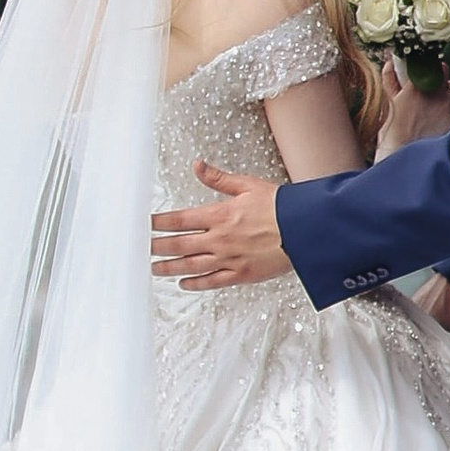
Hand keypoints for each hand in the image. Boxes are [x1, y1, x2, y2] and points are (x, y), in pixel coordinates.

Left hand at [152, 164, 291, 288]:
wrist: (306, 230)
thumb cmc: (281, 207)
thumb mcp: (248, 185)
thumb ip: (219, 179)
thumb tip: (197, 166)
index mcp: (220, 215)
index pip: (179, 220)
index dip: (159, 223)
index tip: (145, 224)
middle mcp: (220, 239)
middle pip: (178, 245)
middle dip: (158, 247)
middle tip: (143, 248)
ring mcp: (229, 259)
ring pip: (190, 266)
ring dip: (169, 268)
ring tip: (155, 268)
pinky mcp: (241, 274)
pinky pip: (212, 282)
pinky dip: (195, 284)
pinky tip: (184, 283)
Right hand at [373, 55, 449, 157]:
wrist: (404, 154)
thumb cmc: (392, 129)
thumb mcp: (389, 102)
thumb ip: (390, 80)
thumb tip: (389, 63)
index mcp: (416, 85)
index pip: (428, 62)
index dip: (428, 62)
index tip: (426, 65)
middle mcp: (435, 92)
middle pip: (443, 71)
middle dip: (438, 73)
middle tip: (430, 81)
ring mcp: (446, 105)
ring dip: (445, 89)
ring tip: (435, 99)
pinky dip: (448, 109)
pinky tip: (438, 117)